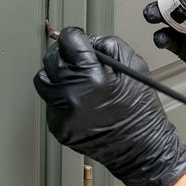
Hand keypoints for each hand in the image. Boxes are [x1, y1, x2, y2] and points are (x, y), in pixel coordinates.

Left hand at [33, 27, 185, 185]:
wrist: (141, 149)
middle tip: (77, 59)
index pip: (69, 41)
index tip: (76, 38)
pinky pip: (49, 102)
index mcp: (92, 77)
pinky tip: (78, 100)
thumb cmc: (140, 110)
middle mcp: (72, 95)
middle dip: (64, 54)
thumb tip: (86, 39)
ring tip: (75, 79)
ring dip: (57, 75)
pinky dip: (60, 97)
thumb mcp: (133, 66)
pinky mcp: (57, 127)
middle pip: (52, 59)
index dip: (74, 36)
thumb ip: (107, 44)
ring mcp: (62, 113)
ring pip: (44, 80)